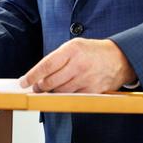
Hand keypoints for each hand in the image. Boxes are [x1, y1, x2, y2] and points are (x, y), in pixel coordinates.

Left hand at [19, 38, 136, 92]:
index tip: (23, 82)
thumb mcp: (74, 46)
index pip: (46, 65)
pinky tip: (63, 91)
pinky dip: (64, 96)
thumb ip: (57, 58)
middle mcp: (78, 64)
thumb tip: (39, 73)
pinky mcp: (92, 91)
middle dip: (40, 86)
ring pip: (59, 91)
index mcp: (72, 49)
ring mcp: (86, 79)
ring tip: (48, 89)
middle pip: (50, 81)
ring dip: (51, 92)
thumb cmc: (93, 51)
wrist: (118, 59)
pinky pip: (72, 97)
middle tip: (36, 87)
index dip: (32, 75)